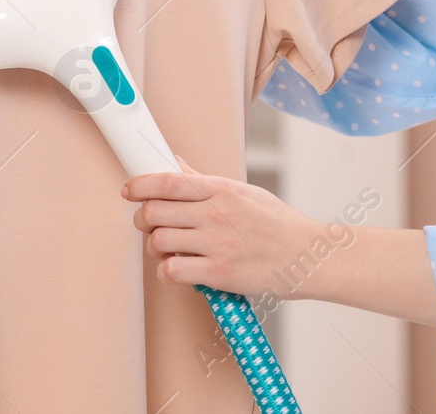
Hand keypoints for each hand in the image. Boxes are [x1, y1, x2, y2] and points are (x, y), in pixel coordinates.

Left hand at [123, 158, 316, 298]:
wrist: (307, 256)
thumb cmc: (276, 224)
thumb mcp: (243, 192)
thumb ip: (204, 181)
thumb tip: (175, 163)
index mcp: (222, 189)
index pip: (168, 181)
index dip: (140, 184)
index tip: (129, 190)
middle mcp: (216, 213)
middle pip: (155, 211)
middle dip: (143, 219)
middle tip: (150, 224)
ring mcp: (217, 244)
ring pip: (159, 241)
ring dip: (156, 247)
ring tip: (169, 249)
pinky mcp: (219, 273)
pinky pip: (172, 270)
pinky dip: (167, 272)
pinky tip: (178, 269)